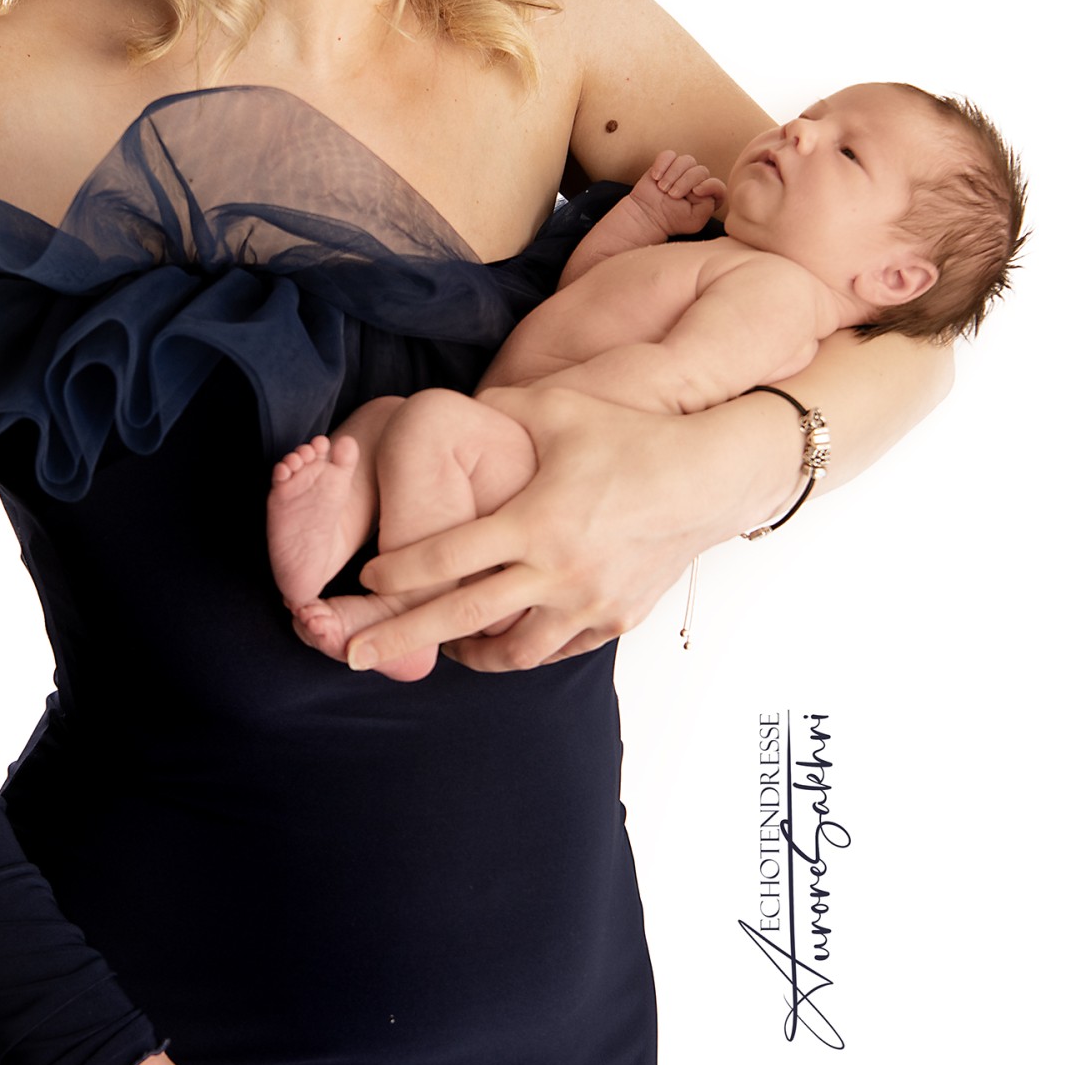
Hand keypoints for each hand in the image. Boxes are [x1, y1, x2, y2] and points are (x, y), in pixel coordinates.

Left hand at [347, 383, 802, 671]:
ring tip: (437, 650)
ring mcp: (589, 603)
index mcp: (535, 521)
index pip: (447, 557)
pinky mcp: (615, 619)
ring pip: (511, 652)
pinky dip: (522, 650)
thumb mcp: (559, 410)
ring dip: (466, 654)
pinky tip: (500, 641)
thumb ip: (497, 412)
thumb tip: (447, 410)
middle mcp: (558, 571)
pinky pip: (556, 650)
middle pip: (461, 617)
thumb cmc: (634, 438)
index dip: (398, 571)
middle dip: (400, 637)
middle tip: (352, 653)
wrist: (712, 478)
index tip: (368, 578)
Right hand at [640, 148, 727, 231]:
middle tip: (672, 195)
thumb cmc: (672, 220)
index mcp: (708, 196)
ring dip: (673, 174)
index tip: (695, 192)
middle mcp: (698, 181)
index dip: (709, 186)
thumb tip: (702, 185)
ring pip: (687, 160)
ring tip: (663, 188)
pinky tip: (655, 177)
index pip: (718, 185)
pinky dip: (662, 164)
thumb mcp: (695, 220)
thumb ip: (708, 205)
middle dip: (686, 182)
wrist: (647, 217)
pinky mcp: (667, 164)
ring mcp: (682, 171)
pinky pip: (669, 155)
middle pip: (702, 171)